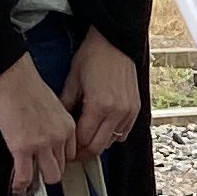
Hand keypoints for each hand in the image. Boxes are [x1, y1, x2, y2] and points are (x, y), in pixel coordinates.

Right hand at [0, 51, 78, 195]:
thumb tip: (49, 135)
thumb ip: (55, 124)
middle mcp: (59, 137)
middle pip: (62, 168)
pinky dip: (21, 183)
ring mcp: (42, 144)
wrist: (12, 77)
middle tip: (38, 172)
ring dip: (38, 179)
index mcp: (67, 126)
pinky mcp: (22, 147)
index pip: (71, 155)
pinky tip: (17, 185)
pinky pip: (25, 175)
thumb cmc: (27, 86)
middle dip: (49, 171)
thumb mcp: (53, 105)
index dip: (59, 160)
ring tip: (29, 179)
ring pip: (49, 176)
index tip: (52, 162)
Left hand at [61, 27, 143, 160]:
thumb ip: (66, 105)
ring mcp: (128, 112)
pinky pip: (124, 133)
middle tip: (74, 153)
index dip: (73, 149)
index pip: (84, 139)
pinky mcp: (135, 109)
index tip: (66, 151)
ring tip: (87, 139)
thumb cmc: (94, 56)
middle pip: (99, 146)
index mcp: (99, 105)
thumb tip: (61, 124)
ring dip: (99, 143)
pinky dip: (112, 135)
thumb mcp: (72, 80)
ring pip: (112, 142)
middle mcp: (117, 112)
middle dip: (84, 153)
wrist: (115, 42)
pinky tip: (103, 128)